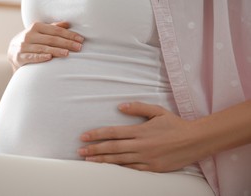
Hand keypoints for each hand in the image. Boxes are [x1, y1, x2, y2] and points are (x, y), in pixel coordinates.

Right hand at [8, 21, 83, 70]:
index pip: (56, 30)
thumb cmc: (31, 41)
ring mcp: (23, 46)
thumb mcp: (40, 32)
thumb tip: (68, 23)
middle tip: (79, 47)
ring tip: (68, 53)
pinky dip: (41, 57)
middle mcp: (29, 35)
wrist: (12, 52)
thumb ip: (52, 28)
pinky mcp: (19, 57)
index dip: (69, 34)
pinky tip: (49, 58)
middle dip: (67, 43)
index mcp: (36, 26)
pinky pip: (32, 57)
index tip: (80, 39)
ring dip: (56, 51)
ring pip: (43, 48)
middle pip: (51, 39)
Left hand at [77, 102, 201, 171]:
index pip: (113, 133)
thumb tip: (120, 106)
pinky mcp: (152, 168)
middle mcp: (140, 145)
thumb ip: (138, 108)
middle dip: (94, 150)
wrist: (196, 141)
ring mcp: (146, 158)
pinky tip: (109, 168)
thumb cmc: (175, 124)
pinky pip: (132, 169)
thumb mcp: (157, 111)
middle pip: (112, 148)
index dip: (96, 134)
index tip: (84, 136)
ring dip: (102, 160)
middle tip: (80, 151)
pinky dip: (119, 169)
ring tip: (88, 160)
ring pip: (119, 160)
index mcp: (140, 131)